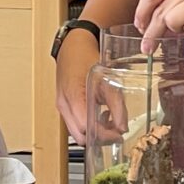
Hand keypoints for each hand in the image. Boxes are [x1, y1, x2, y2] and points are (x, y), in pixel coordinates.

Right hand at [55, 30, 126, 145]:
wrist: (72, 45)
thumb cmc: (86, 57)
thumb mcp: (106, 79)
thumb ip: (116, 103)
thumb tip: (122, 127)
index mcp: (73, 97)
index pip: (86, 129)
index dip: (104, 135)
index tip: (119, 133)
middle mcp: (64, 105)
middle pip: (81, 136)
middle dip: (100, 138)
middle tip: (116, 131)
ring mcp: (61, 106)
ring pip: (77, 133)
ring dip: (94, 132)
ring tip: (110, 121)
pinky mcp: (64, 106)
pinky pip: (75, 124)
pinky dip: (89, 125)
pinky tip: (100, 114)